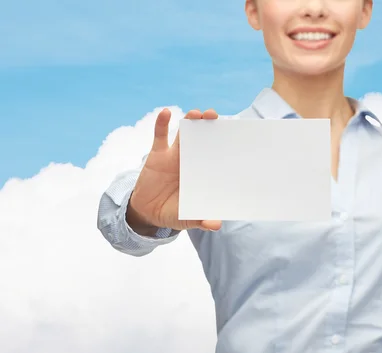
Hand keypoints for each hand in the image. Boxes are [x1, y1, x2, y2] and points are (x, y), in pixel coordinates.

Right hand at [127, 108, 221, 231]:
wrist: (148, 213)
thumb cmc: (174, 213)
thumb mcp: (188, 218)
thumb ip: (201, 220)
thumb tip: (216, 225)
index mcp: (202, 172)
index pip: (215, 154)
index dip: (223, 142)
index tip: (233, 133)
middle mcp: (191, 160)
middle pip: (202, 137)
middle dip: (209, 125)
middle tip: (214, 116)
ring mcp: (174, 155)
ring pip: (184, 133)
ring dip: (190, 121)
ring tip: (196, 114)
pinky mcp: (157, 155)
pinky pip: (160, 135)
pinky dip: (162, 123)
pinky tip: (166, 112)